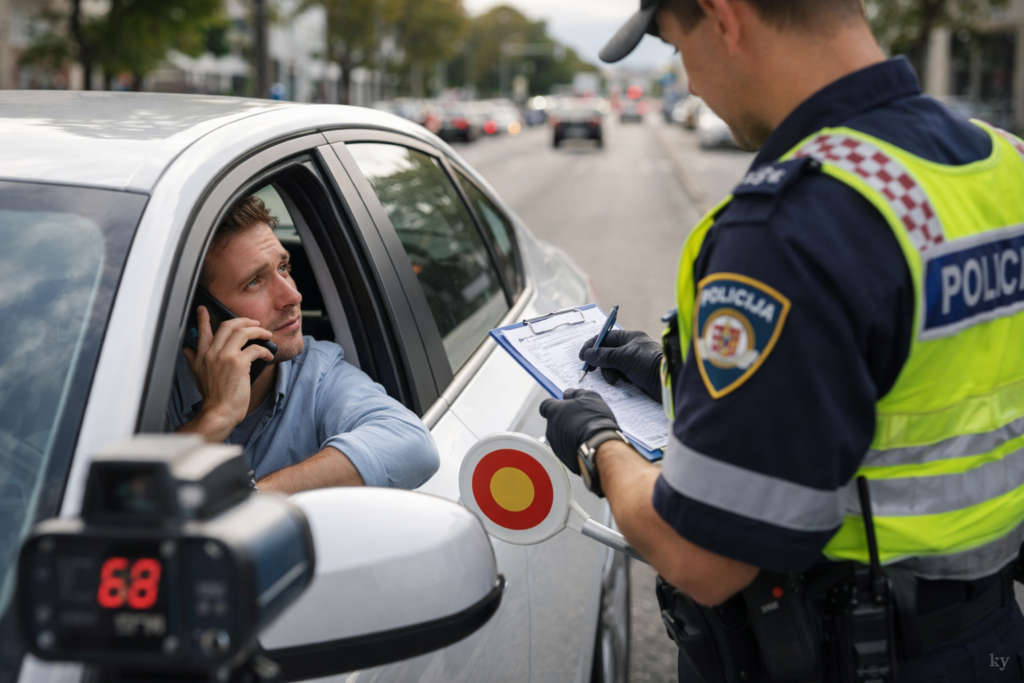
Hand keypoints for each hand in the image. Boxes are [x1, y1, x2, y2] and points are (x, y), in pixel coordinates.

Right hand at [183, 306, 274, 432]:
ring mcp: (225, 357)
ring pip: (243, 332)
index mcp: (202, 356)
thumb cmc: (214, 397)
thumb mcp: (199, 376)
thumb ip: (194, 360)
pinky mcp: (239, 364)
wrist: (220, 412)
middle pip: (227, 326)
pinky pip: (255, 348)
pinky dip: (265, 350)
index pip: (202, 332)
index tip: (203, 308)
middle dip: (243, 320)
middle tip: (254, 322)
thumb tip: (187, 350)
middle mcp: (212, 353)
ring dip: (258, 331)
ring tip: (266, 335)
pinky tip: (268, 355)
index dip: (203, 319)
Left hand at [539, 389, 618, 471]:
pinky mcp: (563, 457)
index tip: (565, 406)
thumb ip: (575, 393)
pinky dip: (574, 446)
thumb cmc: (594, 419)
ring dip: (570, 434)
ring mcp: (556, 445)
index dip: (555, 405)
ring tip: (586, 434)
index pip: (545, 406)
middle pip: (554, 422)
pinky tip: (587, 444)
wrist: (600, 446)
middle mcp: (550, 428)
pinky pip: (567, 449)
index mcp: (554, 412)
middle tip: (581, 420)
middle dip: (565, 421)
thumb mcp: (589, 397)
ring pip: (560, 436)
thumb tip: (568, 393)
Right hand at [580, 329, 663, 401]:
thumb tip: (587, 355)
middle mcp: (631, 348)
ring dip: (608, 372)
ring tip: (614, 379)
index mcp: (630, 338)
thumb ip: (604, 355)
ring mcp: (633, 362)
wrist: (668, 383)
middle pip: (607, 352)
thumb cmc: (649, 364)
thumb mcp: (625, 357)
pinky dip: (616, 378)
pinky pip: (619, 375)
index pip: (606, 337)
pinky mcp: (635, 376)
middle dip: (600, 361)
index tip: (583, 356)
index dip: (593, 345)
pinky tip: (618, 383)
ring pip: (612, 365)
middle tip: (591, 370)